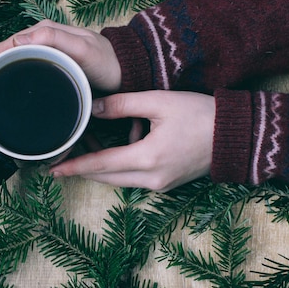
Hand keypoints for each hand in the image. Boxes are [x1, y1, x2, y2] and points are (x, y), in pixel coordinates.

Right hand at [0, 20, 121, 109]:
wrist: (125, 71)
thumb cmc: (106, 60)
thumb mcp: (83, 48)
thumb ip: (55, 38)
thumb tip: (17, 41)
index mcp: (43, 32)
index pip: (6, 46)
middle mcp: (40, 40)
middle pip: (3, 56)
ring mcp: (43, 54)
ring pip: (9, 66)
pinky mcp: (49, 67)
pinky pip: (21, 72)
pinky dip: (7, 84)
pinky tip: (0, 97)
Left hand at [50, 91, 215, 191]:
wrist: (235, 135)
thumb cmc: (200, 114)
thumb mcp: (158, 102)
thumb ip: (122, 104)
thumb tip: (93, 108)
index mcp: (147, 158)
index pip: (101, 165)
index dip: (75, 166)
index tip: (53, 169)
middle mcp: (152, 179)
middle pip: (106, 177)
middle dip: (84, 166)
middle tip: (64, 154)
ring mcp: (161, 185)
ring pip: (119, 180)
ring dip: (101, 166)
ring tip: (87, 144)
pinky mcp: (167, 183)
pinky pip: (133, 178)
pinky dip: (119, 166)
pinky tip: (117, 144)